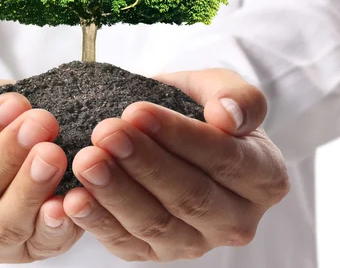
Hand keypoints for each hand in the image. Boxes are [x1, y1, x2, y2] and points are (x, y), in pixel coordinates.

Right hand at [0, 72, 82, 263]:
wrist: (23, 131)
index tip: (9, 104)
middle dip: (6, 156)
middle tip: (39, 123)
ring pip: (3, 224)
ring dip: (30, 187)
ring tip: (53, 152)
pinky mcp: (25, 252)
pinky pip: (40, 244)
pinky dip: (53, 225)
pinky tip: (64, 201)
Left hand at [62, 68, 289, 261]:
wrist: (175, 133)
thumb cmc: (202, 109)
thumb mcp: (223, 89)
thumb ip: (238, 97)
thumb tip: (228, 117)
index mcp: (265, 177)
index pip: (226, 159)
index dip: (180, 136)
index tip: (137, 112)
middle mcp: (237, 220)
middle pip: (190, 197)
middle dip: (144, 164)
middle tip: (105, 133)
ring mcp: (197, 242)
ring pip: (156, 225)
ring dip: (117, 193)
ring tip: (86, 161)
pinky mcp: (158, 253)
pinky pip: (127, 245)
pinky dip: (98, 223)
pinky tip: (74, 199)